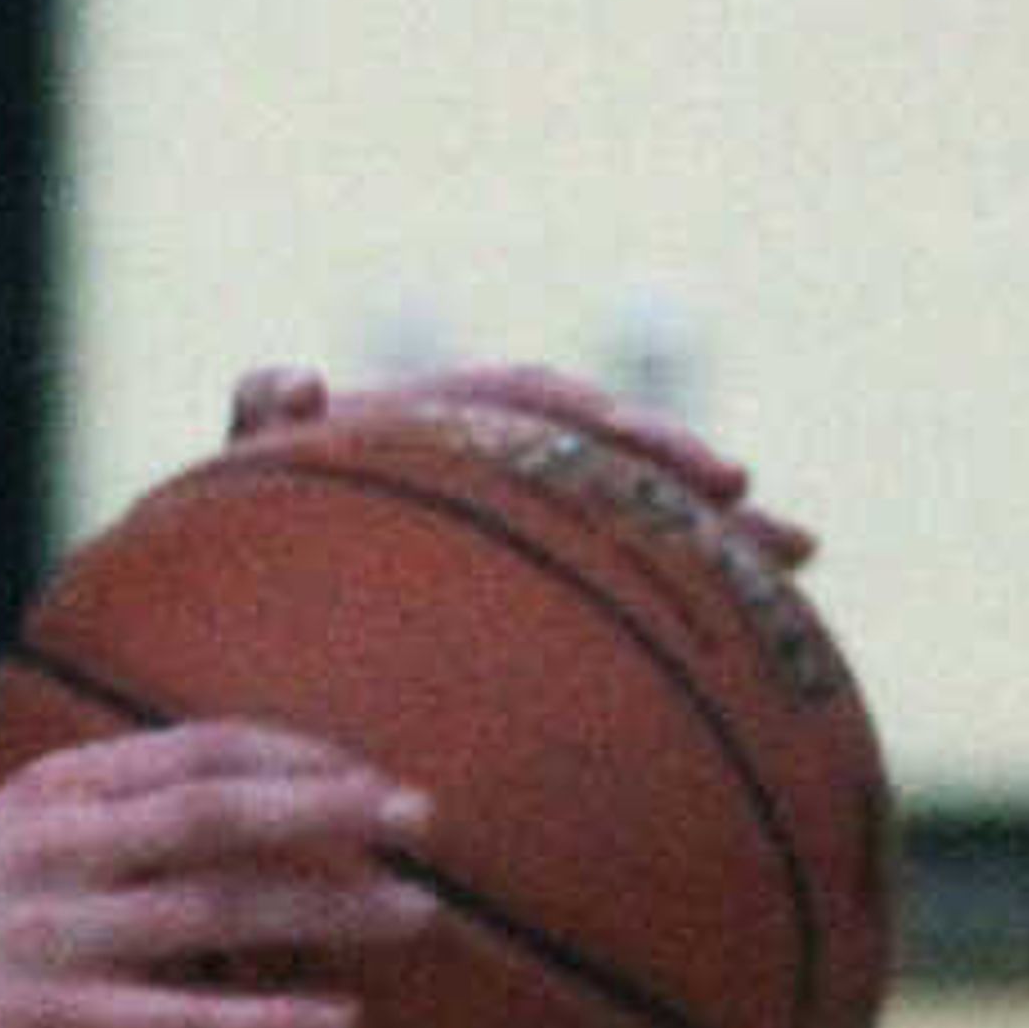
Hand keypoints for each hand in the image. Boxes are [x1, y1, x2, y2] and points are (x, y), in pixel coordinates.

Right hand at [0, 720, 437, 1027]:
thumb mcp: (12, 833)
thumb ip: (108, 816)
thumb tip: (234, 810)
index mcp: (58, 790)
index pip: (202, 748)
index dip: (302, 755)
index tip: (374, 772)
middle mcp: (63, 847)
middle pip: (226, 811)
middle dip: (338, 810)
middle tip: (427, 819)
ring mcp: (58, 935)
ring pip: (221, 910)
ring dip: (330, 909)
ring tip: (416, 913)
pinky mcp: (53, 1022)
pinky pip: (187, 1018)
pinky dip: (271, 1018)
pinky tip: (339, 1018)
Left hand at [225, 358, 815, 566]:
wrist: (230, 604)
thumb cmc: (233, 536)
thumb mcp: (240, 483)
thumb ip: (256, 428)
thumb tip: (287, 380)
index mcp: (424, 419)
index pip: (524, 405)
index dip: (595, 423)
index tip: (648, 446)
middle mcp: (478, 463)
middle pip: (605, 460)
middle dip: (687, 482)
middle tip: (771, 521)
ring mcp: (503, 528)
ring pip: (624, 522)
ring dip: (711, 537)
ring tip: (799, 559)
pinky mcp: (522, 588)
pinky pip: (608, 590)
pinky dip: (672, 606)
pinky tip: (750, 646)